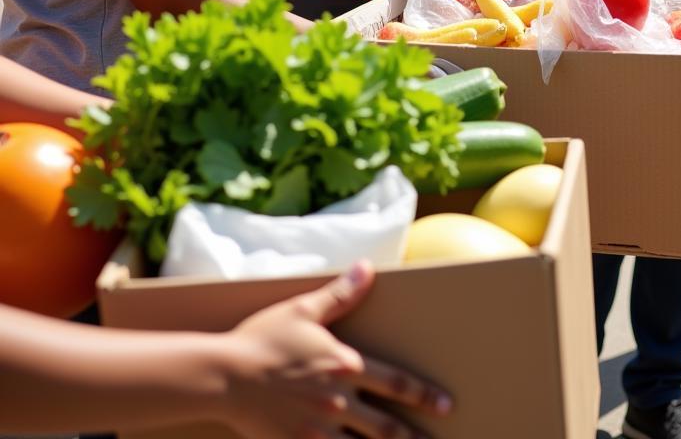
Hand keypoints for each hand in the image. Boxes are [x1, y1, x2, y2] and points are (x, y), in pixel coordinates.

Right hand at [221, 261, 451, 438]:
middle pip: (386, 427)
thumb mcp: (305, 310)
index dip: (424, 395)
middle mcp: (338, 401)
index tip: (447, 404)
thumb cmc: (264, 338)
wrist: (224, 375)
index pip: (396, 384)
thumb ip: (342, 294)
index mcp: (344, 365)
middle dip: (414, 436)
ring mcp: (318, 430)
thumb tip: (368, 267)